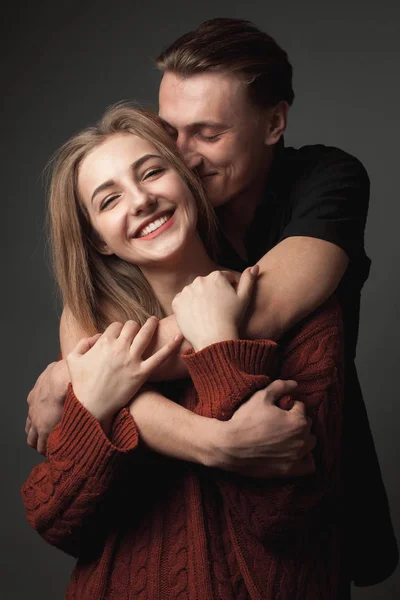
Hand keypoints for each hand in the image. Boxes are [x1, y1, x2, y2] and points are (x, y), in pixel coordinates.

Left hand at [26, 358, 70, 454]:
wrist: (63, 378)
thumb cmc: (64, 372)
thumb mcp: (55, 369)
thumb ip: (56, 372)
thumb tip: (63, 366)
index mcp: (34, 398)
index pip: (33, 413)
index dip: (40, 420)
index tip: (48, 424)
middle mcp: (32, 410)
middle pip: (29, 427)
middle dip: (37, 434)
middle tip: (47, 439)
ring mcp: (36, 421)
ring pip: (32, 439)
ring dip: (41, 443)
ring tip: (51, 448)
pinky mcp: (45, 430)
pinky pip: (42, 446)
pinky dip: (48, 449)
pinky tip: (56, 451)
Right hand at [66, 318, 182, 429]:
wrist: (90, 407)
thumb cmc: (80, 384)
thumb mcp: (72, 360)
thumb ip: (81, 343)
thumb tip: (95, 337)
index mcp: (103, 343)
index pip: (115, 326)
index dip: (118, 329)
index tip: (119, 335)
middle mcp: (119, 348)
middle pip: (131, 326)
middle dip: (133, 326)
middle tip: (136, 329)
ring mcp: (131, 360)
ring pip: (145, 334)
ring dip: (151, 325)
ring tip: (154, 321)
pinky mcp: (142, 373)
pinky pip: (160, 357)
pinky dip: (171, 346)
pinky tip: (180, 336)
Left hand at [172, 266, 257, 350]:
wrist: (214, 339)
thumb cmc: (232, 319)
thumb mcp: (245, 298)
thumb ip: (249, 280)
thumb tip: (254, 266)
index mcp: (216, 276)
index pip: (224, 278)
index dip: (230, 290)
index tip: (229, 303)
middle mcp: (199, 279)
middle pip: (208, 285)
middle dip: (213, 293)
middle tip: (218, 310)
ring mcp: (186, 290)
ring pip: (195, 292)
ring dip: (199, 299)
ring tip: (207, 315)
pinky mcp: (177, 302)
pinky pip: (182, 301)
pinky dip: (187, 307)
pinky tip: (196, 316)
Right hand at [211, 380, 315, 477]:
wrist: (229, 447)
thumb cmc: (245, 420)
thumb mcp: (261, 397)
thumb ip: (280, 387)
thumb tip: (295, 384)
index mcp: (297, 421)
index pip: (300, 407)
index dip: (288, 405)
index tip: (277, 408)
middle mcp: (302, 440)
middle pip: (307, 425)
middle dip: (296, 420)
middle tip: (279, 421)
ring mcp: (296, 457)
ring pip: (310, 443)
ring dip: (302, 437)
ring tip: (286, 435)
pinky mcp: (289, 471)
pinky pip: (309, 466)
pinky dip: (305, 458)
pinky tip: (294, 452)